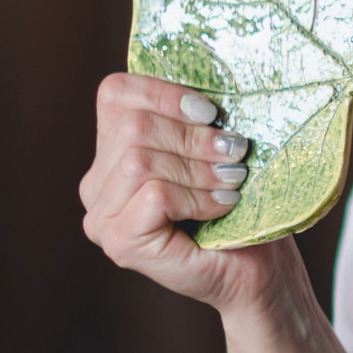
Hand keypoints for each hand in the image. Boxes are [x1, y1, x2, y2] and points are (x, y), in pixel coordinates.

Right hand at [80, 72, 285, 311]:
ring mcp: (101, 218)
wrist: (256, 266)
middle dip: (193, 137)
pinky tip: (220, 207)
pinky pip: (153, 194)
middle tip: (234, 153)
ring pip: (140, 160)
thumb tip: (204, 86)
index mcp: (111, 150)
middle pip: (132, 127)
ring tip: (231, 180)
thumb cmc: (239, 201)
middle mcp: (95, 184)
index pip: (115, 94)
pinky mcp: (120, 244)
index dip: (165, 93)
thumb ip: (193, 115)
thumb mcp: (213, 144)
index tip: (213, 113)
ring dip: (198, 168)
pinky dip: (196, 196)